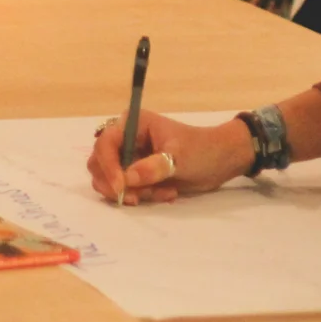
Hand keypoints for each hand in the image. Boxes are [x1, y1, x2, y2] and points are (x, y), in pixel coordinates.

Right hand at [85, 111, 256, 205]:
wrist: (221, 161)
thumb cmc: (202, 150)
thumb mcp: (179, 158)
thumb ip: (153, 168)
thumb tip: (126, 179)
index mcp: (133, 124)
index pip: (105, 144)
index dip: (108, 167)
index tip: (121, 188)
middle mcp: (126, 139)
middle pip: (99, 165)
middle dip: (118, 185)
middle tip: (139, 198)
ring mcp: (129, 158)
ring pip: (111, 182)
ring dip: (135, 193)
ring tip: (163, 192)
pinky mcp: (136, 175)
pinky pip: (126, 191)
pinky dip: (144, 196)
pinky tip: (167, 193)